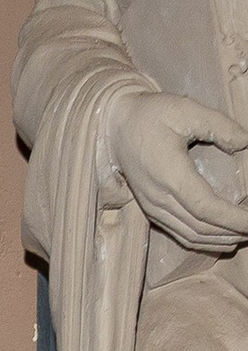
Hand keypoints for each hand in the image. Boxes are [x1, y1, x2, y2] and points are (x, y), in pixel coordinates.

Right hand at [108, 85, 247, 249]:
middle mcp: (160, 199)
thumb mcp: (187, 110)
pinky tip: (220, 237)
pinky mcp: (152, 210)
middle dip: (231, 232)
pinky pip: (180, 233)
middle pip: (200, 228)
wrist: (115, 127)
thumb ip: (219, 126)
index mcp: (171, 175)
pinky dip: (203, 240)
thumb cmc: (151, 115)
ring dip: (218, 240)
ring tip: (242, 236)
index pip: (206, 208)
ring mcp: (154, 208)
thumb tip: (245, 142)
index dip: (233, 218)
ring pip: (191, 235)